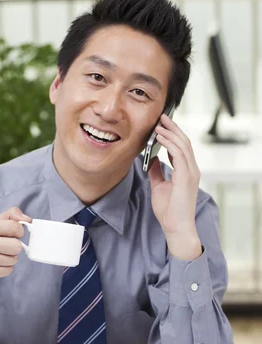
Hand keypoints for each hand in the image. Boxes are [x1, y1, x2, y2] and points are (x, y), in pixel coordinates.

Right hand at [0, 207, 31, 281]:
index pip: (14, 227)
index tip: (14, 234)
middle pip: (17, 246)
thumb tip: (28, 220)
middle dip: (14, 247)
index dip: (19, 231)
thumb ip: (9, 216)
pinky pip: (8, 270)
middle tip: (5, 247)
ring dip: (9, 258)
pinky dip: (5, 268)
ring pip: (14, 259)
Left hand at [148, 114, 201, 260]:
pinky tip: (160, 137)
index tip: (162, 125)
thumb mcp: (159, 187)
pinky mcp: (186, 177)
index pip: (182, 147)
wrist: (176, 227)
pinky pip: (179, 154)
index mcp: (186, 171)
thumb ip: (156, 172)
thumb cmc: (169, 211)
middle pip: (184, 141)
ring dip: (170, 133)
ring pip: (183, 145)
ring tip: (159, 124)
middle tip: (162, 117)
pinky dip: (170, 143)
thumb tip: (151, 160)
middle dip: (173, 128)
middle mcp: (192, 169)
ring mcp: (191, 172)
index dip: (173, 134)